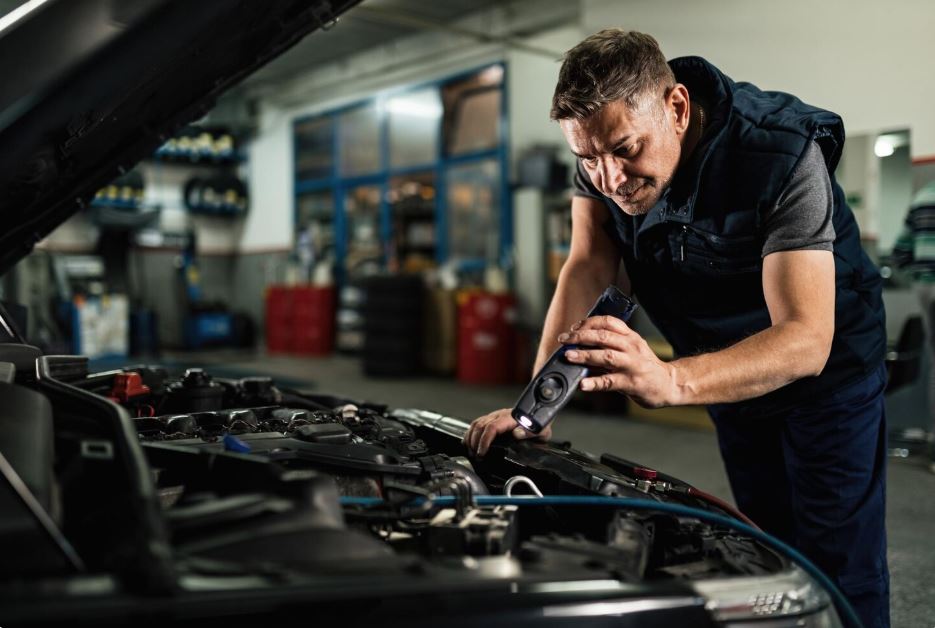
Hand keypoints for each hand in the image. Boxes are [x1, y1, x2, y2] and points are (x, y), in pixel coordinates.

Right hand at [463, 407, 551, 456]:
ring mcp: (495, 416)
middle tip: (476, 456)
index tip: (482, 452)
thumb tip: (517, 433)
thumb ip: (530, 432)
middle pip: (480, 426)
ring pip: (476, 424)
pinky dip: (470, 433)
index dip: (485, 440)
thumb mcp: (541, 431)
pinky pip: (477, 423)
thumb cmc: (539, 424)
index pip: (492, 427)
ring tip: (471, 452)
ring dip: (471, 438)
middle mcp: (500, 415)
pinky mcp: (491, 418)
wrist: (538, 413)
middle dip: (475, 442)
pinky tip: (469, 443)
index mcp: (512, 418)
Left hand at [558, 315, 679, 407]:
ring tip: (568, 357)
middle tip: (564, 340)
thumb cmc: (645, 367)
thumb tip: (581, 346)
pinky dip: (595, 383)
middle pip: (603, 337)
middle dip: (580, 337)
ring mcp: (632, 365)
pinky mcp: (632, 383)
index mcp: (630, 337)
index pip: (608, 322)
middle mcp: (631, 348)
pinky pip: (611, 382)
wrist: (669, 384)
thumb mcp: (631, 349)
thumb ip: (609, 346)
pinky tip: (583, 384)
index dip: (588, 323)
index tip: (573, 328)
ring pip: (606, 356)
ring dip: (584, 356)